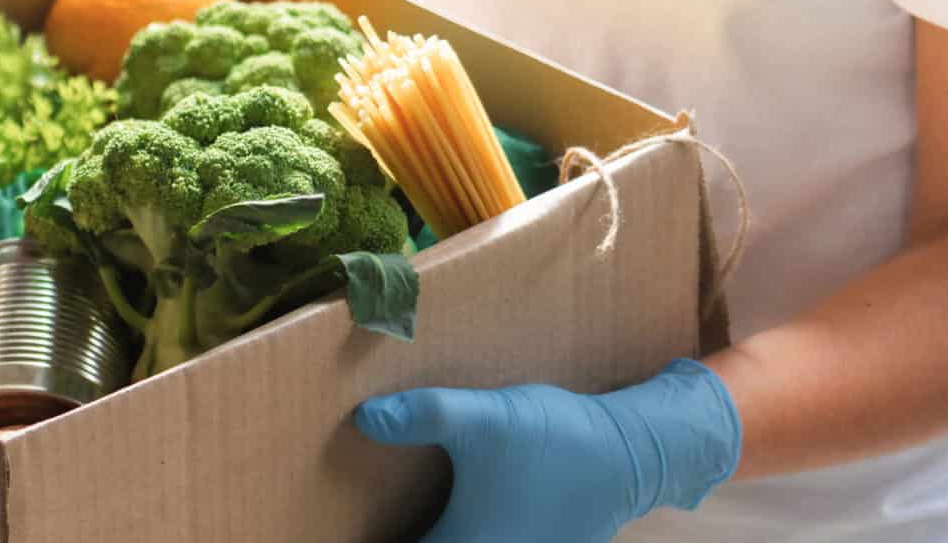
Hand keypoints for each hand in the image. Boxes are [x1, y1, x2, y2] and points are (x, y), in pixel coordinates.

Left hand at [354, 358, 740, 542]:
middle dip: (381, 530)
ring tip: (379, 513)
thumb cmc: (553, 441)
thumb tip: (366, 419)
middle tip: (337, 521)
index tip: (317, 528)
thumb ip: (424, 417)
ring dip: (417, 527)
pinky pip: (468, 539)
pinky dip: (450, 530)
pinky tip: (438, 507)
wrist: (630, 453)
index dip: (353, 540)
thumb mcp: (482, 419)